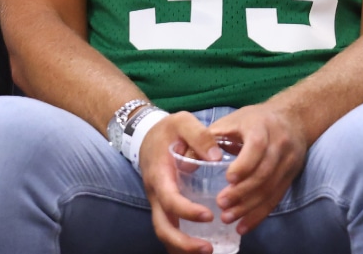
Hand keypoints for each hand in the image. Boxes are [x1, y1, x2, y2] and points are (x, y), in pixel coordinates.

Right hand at [139, 111, 225, 253]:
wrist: (145, 135)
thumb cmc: (167, 130)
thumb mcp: (182, 122)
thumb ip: (199, 135)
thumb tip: (217, 157)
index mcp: (159, 176)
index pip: (170, 200)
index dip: (187, 211)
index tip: (208, 215)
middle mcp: (156, 194)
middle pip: (162, 227)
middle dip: (182, 243)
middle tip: (208, 248)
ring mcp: (158, 203)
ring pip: (164, 233)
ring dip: (182, 248)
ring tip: (208, 251)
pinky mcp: (164, 206)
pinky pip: (170, 229)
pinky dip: (182, 244)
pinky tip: (201, 247)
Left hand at [204, 102, 307, 232]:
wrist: (291, 119)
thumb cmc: (252, 121)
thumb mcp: (229, 121)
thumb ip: (206, 139)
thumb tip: (182, 161)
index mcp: (262, 127)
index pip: (257, 147)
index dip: (244, 164)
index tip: (228, 179)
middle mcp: (279, 145)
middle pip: (264, 172)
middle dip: (242, 191)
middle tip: (221, 204)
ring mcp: (288, 163)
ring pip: (270, 189)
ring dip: (248, 207)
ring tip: (227, 217)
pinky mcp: (290, 178)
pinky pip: (275, 200)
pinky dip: (259, 215)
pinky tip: (243, 226)